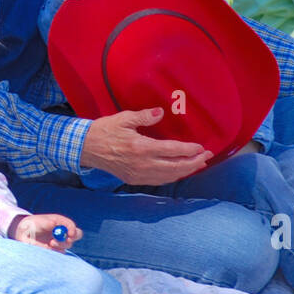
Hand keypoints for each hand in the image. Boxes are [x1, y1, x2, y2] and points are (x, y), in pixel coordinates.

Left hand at [10, 213, 81, 252]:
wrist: (22, 234)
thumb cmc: (29, 225)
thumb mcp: (36, 222)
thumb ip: (46, 223)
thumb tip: (53, 224)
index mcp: (59, 222)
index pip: (71, 226)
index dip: (72, 230)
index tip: (69, 235)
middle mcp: (61, 231)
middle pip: (76, 235)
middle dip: (72, 238)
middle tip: (65, 241)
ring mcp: (59, 241)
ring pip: (68, 245)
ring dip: (61, 245)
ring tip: (50, 243)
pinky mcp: (55, 250)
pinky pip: (60, 252)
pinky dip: (56, 251)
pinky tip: (48, 248)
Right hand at [80, 107, 211, 186]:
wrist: (86, 148)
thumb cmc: (105, 130)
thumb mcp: (124, 118)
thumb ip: (144, 116)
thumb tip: (160, 113)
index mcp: (141, 147)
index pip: (173, 150)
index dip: (189, 150)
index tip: (202, 147)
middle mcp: (143, 164)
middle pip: (176, 167)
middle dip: (194, 163)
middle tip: (207, 157)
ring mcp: (139, 174)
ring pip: (169, 177)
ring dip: (185, 171)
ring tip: (198, 165)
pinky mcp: (134, 180)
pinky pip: (159, 181)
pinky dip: (172, 177)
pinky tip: (179, 172)